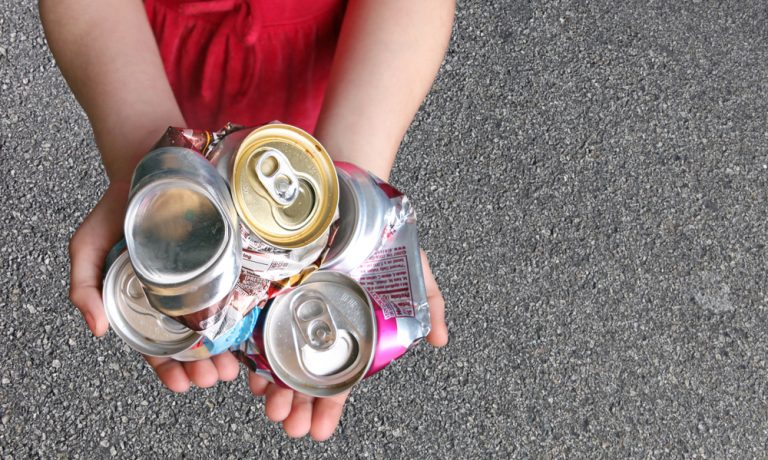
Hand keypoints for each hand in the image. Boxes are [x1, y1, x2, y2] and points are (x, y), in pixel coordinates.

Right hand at [68, 181, 239, 389]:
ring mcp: (203, 279)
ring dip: (225, 351)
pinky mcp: (226, 261)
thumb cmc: (117, 210)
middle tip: (212, 377)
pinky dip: (243, 317)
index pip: (156, 344)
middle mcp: (176, 295)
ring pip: (217, 324)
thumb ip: (84, 284)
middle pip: (191, 341)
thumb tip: (96, 329)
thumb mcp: (88, 245)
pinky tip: (249, 334)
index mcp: (144, 300)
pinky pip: (236, 293)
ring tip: (231, 367)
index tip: (180, 384)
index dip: (167, 368)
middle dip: (201, 365)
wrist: (149, 168)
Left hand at [247, 248, 447, 439]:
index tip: (318, 431)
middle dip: (296, 405)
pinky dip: (250, 353)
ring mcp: (293, 309)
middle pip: (303, 375)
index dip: (328, 406)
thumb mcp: (415, 274)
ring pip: (277, 357)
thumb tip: (441, 340)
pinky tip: (248, 374)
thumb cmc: (386, 238)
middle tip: (288, 424)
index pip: (338, 377)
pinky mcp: (270, 289)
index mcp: (350, 331)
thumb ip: (429, 305)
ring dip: (272, 388)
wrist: (356, 197)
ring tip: (270, 407)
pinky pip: (256, 325)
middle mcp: (320, 324)